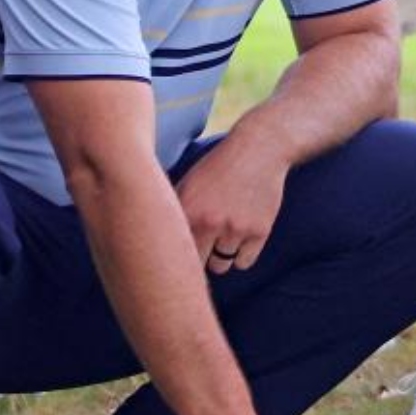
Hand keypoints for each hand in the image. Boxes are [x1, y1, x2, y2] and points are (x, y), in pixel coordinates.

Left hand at [176, 129, 290, 275]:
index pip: (172, 252)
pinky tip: (240, 239)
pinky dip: (241, 256)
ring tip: (221, 239)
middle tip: (201, 249)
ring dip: (219, 257)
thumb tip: (156, 239)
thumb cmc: (219, 166)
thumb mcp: (188, 183)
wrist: (259, 148)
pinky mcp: (259, 231)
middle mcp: (209, 222)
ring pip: (220, 266)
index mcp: (186, 209)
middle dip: (196, 258)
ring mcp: (235, 228)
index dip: (173, 257)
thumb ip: (173, 211)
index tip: (176, 257)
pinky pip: (244, 262)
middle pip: (195, 265)